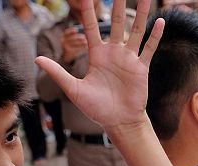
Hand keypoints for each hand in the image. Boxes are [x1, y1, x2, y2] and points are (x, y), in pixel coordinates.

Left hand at [36, 0, 163, 132]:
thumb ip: (58, 72)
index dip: (89, 10)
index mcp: (97, 54)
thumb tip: (37, 58)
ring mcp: (129, 59)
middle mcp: (113, 52)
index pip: (91, 26)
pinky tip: (160, 22)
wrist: (118, 122)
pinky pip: (149, 48)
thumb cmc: (95, 108)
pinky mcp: (141, 68)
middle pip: (116, 23)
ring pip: (135, 31)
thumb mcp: (73, 89)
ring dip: (140, 14)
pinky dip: (155, 36)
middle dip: (116, 5)